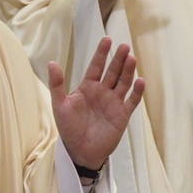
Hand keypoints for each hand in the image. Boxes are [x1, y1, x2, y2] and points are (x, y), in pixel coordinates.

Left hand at [49, 38, 144, 170]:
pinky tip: (140, 81)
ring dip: (128, 71)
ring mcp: (114, 103)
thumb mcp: (60, 105)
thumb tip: (52, 62)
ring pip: (123, 83)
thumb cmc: (69, 128)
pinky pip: (132, 101)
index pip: (96, 66)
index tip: (107, 40)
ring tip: (131, 58)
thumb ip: (57, 84)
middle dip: (118, 59)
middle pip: (113, 72)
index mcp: (87, 88)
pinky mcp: (122, 115)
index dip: (101, 54)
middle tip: (124, 46)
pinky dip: (137, 92)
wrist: (80, 152)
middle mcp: (102, 92)